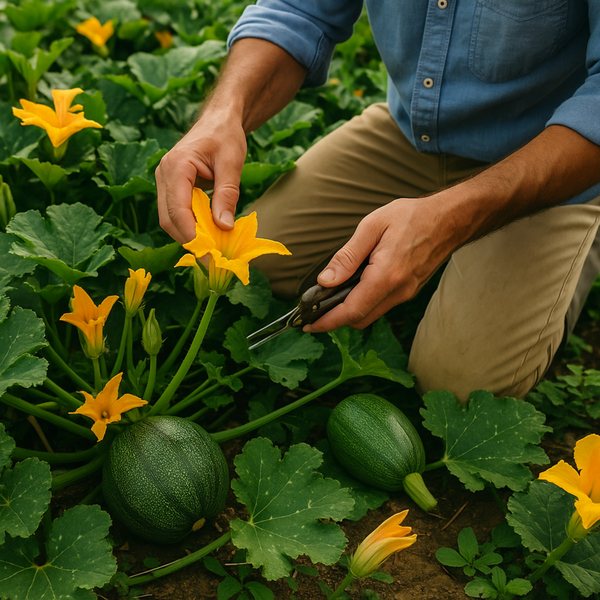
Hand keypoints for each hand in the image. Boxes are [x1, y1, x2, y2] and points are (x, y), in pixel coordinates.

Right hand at [156, 108, 246, 243]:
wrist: (219, 121)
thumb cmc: (226, 136)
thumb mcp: (232, 163)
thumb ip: (227, 194)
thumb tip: (224, 228)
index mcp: (176, 166)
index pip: (177, 209)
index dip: (190, 234)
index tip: (207, 253)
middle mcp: (163, 174)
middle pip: (168, 218)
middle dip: (188, 240)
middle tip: (211, 259)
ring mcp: (164, 181)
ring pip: (169, 219)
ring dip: (188, 236)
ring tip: (211, 249)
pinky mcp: (170, 188)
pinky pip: (175, 213)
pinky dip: (189, 227)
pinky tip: (207, 236)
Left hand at [304, 196, 456, 331]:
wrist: (450, 219)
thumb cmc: (412, 217)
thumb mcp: (372, 226)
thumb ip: (347, 256)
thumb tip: (326, 281)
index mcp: (386, 276)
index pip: (352, 311)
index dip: (327, 322)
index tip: (308, 325)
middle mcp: (398, 291)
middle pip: (359, 319)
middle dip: (334, 319)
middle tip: (313, 309)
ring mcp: (405, 294)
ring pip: (370, 314)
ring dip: (349, 311)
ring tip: (329, 296)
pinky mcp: (409, 291)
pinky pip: (381, 305)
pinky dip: (363, 303)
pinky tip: (353, 286)